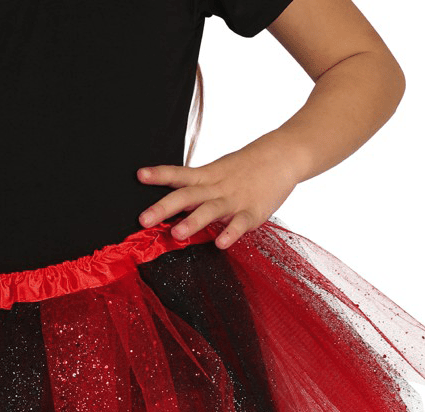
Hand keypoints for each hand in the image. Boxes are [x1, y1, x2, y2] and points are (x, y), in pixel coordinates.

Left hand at [136, 139, 301, 247]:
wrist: (285, 154)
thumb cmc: (247, 168)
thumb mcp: (219, 172)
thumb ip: (198, 188)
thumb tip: (173, 205)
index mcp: (207, 177)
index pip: (179, 174)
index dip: (159, 175)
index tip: (139, 175)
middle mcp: (216, 188)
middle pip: (187, 196)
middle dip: (164, 208)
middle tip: (143, 220)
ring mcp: (234, 200)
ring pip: (210, 210)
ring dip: (193, 222)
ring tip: (176, 234)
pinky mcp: (253, 212)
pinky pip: (240, 224)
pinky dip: (230, 233)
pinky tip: (220, 243)